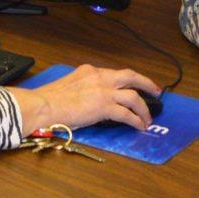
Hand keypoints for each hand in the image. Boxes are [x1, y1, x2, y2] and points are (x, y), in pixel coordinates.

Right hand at [6, 64, 160, 134]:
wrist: (43, 105)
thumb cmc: (48, 100)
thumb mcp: (69, 86)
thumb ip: (83, 89)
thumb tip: (91, 102)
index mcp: (89, 71)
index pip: (114, 73)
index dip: (127, 80)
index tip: (134, 84)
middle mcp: (99, 77)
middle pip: (130, 76)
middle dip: (146, 83)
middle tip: (156, 91)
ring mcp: (103, 91)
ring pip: (133, 96)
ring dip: (144, 108)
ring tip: (148, 118)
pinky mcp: (104, 106)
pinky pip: (127, 113)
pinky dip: (136, 120)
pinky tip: (139, 126)